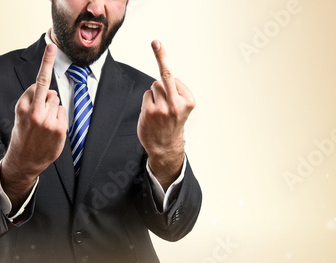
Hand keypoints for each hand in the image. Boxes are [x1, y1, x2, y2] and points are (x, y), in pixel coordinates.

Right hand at [1, 44, 66, 208]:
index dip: (46, 62)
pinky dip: (59, 120)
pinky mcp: (60, 129)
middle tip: (38, 119)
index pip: (38, 80)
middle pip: (50, 93)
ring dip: (53, 112)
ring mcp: (49, 121)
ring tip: (44, 127)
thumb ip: (32, 99)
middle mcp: (35, 111)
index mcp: (23, 105)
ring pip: (57, 103)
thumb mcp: (20, 115)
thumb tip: (50, 92)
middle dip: (46, 102)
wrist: (23, 161)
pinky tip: (51, 132)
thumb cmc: (23, 134)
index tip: (52, 46)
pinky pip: (63, 113)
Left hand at [137, 40, 194, 189]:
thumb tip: (163, 73)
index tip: (158, 45)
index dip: (167, 75)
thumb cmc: (172, 124)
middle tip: (156, 42)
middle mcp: (178, 103)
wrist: (165, 147)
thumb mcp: (182, 107)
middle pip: (165, 75)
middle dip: (161, 55)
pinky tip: (152, 115)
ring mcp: (163, 108)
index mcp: (189, 100)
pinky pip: (146, 95)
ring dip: (154, 95)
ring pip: (154, 86)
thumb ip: (175, 91)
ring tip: (159, 111)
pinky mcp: (151, 112)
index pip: (173, 78)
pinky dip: (147, 102)